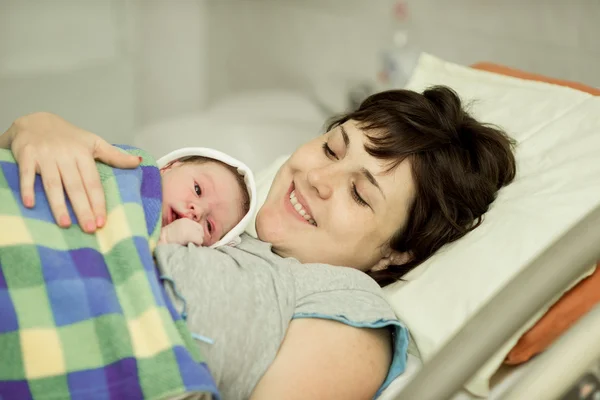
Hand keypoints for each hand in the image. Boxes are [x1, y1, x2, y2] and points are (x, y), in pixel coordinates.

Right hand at [1, 112, 139, 231]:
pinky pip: (26, 174)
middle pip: (75, 186)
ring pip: (53, 183)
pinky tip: (30, 205)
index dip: (98, 202)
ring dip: (58, 204)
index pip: (93, 182)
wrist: (35, 121)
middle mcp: (65, 155)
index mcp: (83, 154)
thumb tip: (139, 161)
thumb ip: (115, 155)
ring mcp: (45, 156)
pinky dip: (27, 189)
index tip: (102, 221)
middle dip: (83, 208)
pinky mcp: (26, 155)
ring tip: (66, 224)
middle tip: (89, 228)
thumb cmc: (69, 137)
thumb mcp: (94, 142)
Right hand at [159, 218, 204, 245]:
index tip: (194, 240)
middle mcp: (188, 222)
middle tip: (192, 243)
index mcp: (185, 220)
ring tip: (189, 245)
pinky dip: (196, 245)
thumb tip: (196, 239)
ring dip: (196, 242)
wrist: (160, 240)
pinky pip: (199, 240)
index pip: (198, 227)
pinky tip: (189, 246)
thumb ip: (186, 231)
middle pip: (200, 231)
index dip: (197, 234)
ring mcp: (189, 228)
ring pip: (200, 236)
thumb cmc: (167, 238)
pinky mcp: (190, 235)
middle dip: (198, 238)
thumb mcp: (177, 230)